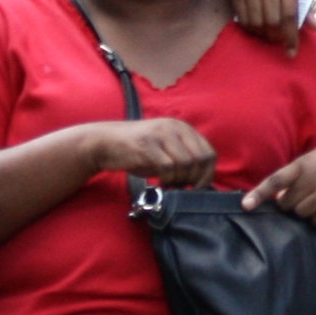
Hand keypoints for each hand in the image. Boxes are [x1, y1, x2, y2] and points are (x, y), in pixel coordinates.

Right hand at [85, 118, 216, 186]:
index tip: (197, 187)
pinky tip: (159, 181)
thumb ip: (184, 159)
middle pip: (201, 159)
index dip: (207, 174)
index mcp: (183, 128)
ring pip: (185, 163)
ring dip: (179, 180)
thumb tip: (202, 180)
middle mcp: (175, 127)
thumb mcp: (166, 151)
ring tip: (168, 183)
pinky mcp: (147, 143)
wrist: (105, 143)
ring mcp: (161, 134)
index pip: (210, 153)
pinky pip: (168, 166)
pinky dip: (166, 178)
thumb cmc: (137, 152)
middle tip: (182, 188)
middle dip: (195, 179)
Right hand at [220, 0, 304, 55]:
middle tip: (279, 41)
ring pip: (256, 22)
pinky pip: (243, 18)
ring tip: (268, 35)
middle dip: (276, 37)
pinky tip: (255, 28)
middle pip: (272, 21)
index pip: (290, 14)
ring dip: (262, 35)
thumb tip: (315, 28)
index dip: (291, 36)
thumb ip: (304, 4)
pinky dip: (250, 28)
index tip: (292, 53)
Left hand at [243, 134, 315, 227]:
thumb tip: (276, 200)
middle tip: (299, 197)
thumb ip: (293, 178)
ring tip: (314, 201)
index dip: (259, 193)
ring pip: (302, 214)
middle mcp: (315, 178)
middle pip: (287, 204)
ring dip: (303, 213)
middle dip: (288, 205)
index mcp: (303, 165)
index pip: (276, 180)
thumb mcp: (311, 160)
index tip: (246, 206)